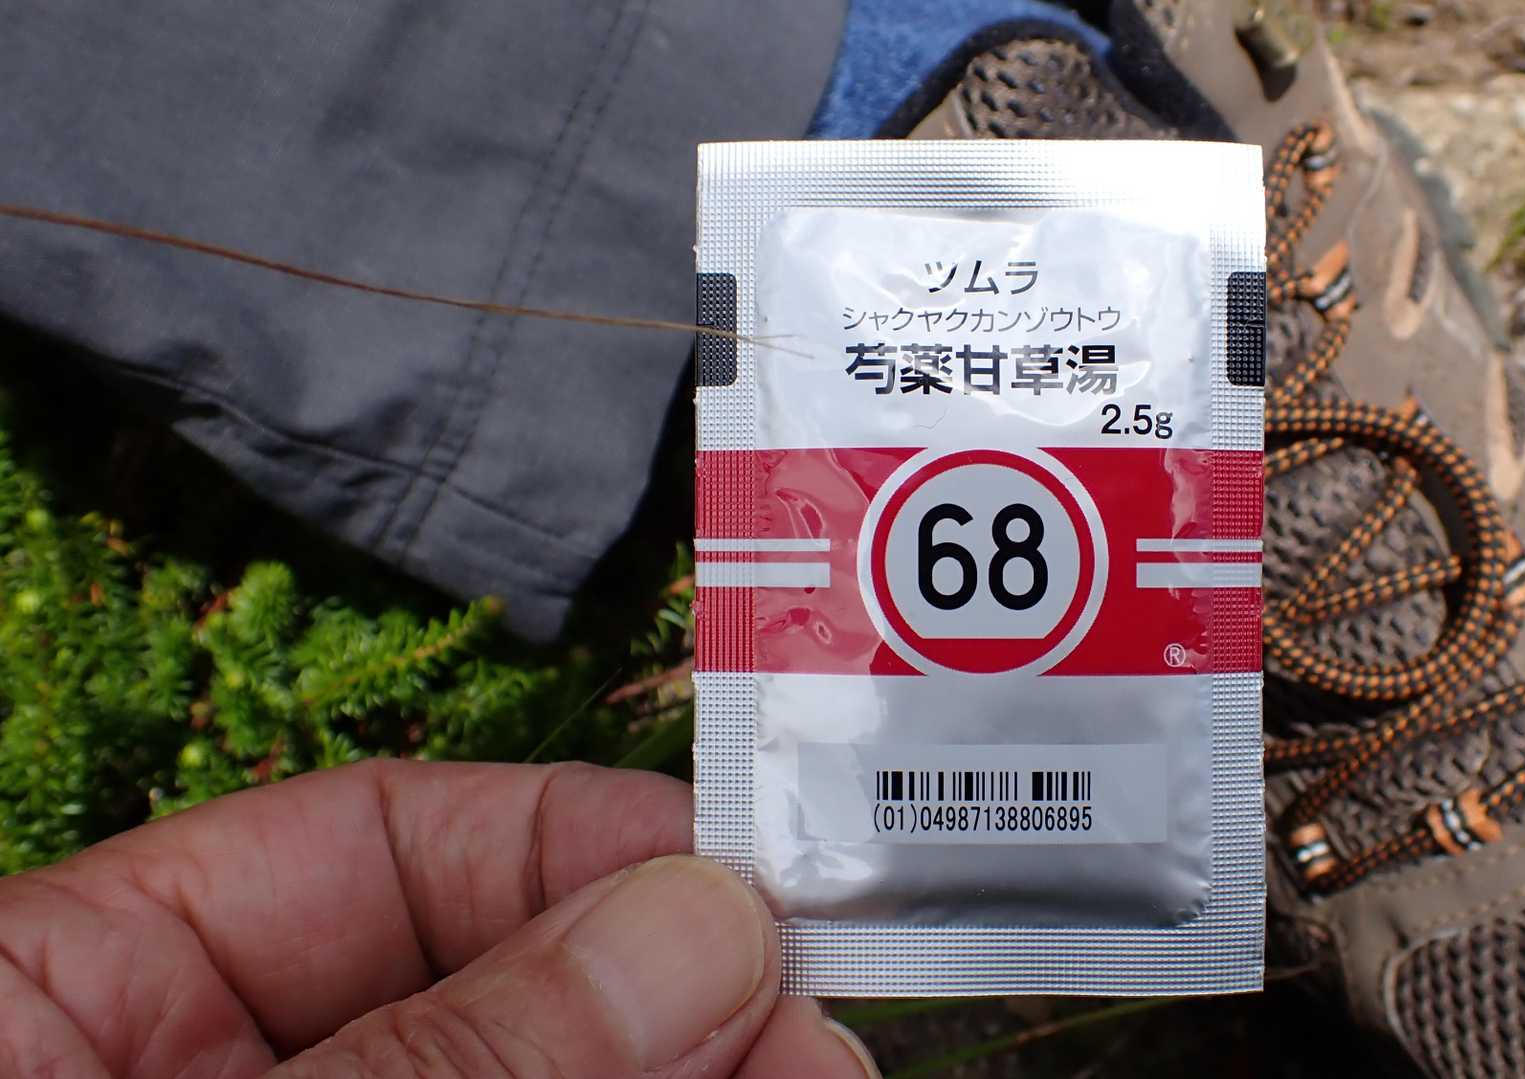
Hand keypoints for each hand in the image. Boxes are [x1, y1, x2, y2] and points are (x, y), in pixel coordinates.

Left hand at [0, 760, 878, 1077]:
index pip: (368, 842)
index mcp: (66, 995)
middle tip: (825, 1044)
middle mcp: (198, 1076)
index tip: (756, 885)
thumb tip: (700, 924)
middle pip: (488, 987)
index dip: (581, 842)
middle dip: (673, 999)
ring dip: (694, 1076)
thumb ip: (453, 1050)